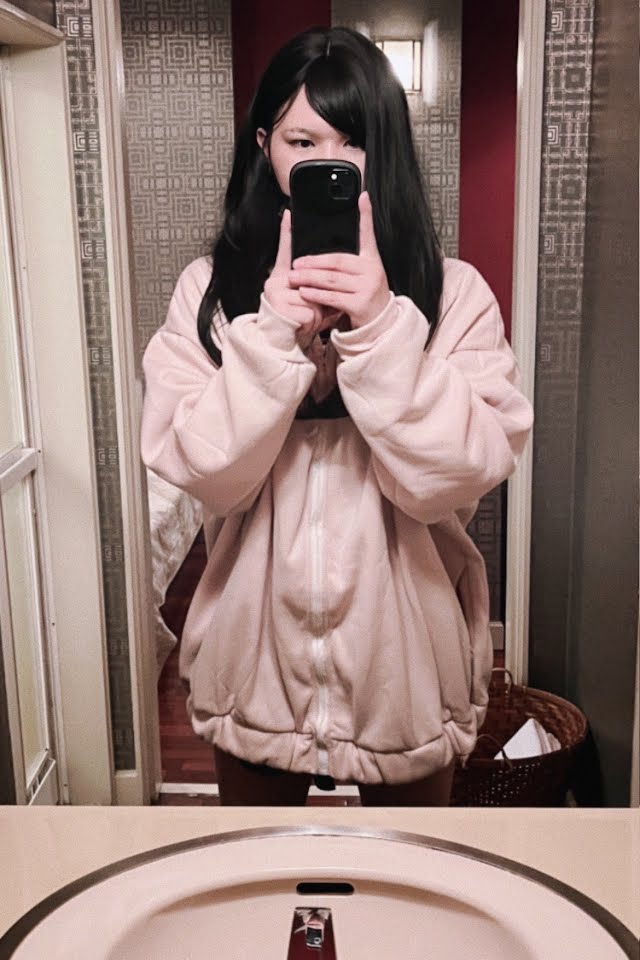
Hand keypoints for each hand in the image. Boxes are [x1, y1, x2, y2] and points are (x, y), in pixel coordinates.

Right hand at [263, 210, 339, 348]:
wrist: (283, 343)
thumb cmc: (299, 320)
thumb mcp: (310, 300)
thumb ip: (317, 285)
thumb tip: (330, 275)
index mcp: (282, 276)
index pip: (285, 250)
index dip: (286, 232)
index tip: (288, 213)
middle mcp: (275, 282)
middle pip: (309, 278)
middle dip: (320, 294)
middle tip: (318, 306)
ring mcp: (275, 294)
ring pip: (310, 296)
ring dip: (317, 310)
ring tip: (309, 318)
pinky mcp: (280, 308)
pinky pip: (309, 310)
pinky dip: (312, 320)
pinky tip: (303, 325)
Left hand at [288, 191, 390, 328]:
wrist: (380, 323)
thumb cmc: (365, 297)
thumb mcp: (362, 276)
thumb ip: (347, 264)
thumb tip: (320, 256)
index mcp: (372, 260)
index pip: (368, 235)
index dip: (366, 215)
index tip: (362, 197)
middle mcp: (372, 271)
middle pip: (337, 261)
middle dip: (314, 262)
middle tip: (296, 263)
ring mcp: (367, 287)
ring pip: (332, 279)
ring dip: (310, 278)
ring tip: (294, 277)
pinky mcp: (360, 304)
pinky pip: (333, 297)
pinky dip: (316, 294)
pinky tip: (305, 292)